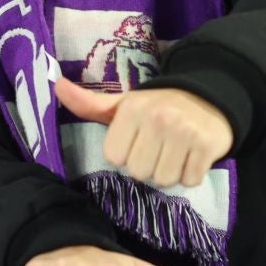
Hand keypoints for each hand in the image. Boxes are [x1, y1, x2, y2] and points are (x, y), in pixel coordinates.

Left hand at [55, 77, 232, 189]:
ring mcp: (186, 133)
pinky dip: (189, 175)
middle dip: (146, 166)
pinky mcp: (209, 146)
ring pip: (164, 180)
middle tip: (156, 148)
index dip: (124, 154)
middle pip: (139, 172)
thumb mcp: (122, 104)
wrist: (208, 98)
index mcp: (133, 109)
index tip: (135, 141)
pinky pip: (190, 181)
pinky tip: (189, 157)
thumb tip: (56, 85)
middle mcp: (158, 119)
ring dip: (168, 173)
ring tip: (172, 153)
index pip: (114, 157)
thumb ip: (88, 103)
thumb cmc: (156, 106)